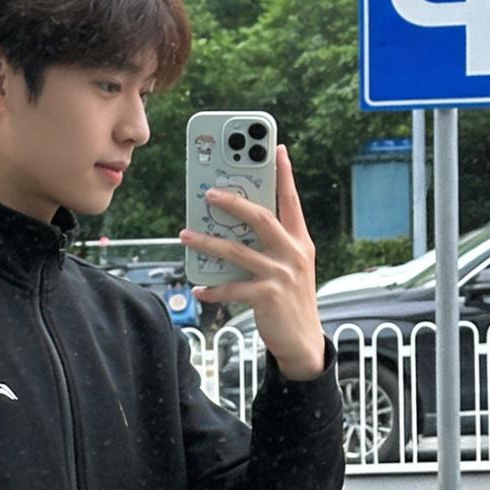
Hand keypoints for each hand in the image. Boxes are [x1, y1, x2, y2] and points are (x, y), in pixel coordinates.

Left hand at [180, 144, 325, 379]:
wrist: (304, 341)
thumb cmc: (290, 299)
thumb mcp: (290, 266)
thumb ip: (272, 244)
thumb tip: (235, 226)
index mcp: (299, 241)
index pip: (291, 201)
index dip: (283, 174)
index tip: (276, 148)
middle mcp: (293, 253)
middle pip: (261, 218)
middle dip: (234, 202)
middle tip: (209, 193)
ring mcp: (281, 275)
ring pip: (237, 251)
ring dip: (207, 242)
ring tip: (185, 235)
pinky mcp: (267, 297)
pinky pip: (232, 287)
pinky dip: (212, 289)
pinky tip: (199, 289)